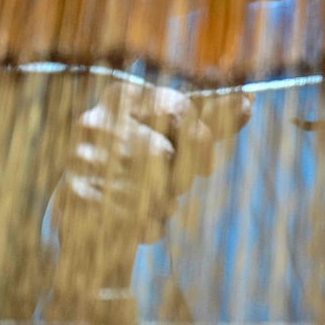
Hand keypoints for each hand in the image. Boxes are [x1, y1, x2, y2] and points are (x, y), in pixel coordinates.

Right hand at [51, 81, 250, 287]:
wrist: (99, 219)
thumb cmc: (148, 165)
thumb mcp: (181, 135)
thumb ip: (214, 117)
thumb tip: (248, 101)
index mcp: (122, 96)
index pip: (180, 111)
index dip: (203, 140)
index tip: (205, 162)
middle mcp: (94, 122)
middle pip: (164, 152)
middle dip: (181, 176)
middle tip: (174, 184)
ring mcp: (81, 161)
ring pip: (150, 190)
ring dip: (165, 205)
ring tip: (153, 202)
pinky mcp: (75, 200)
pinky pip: (134, 219)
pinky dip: (150, 228)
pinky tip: (141, 223)